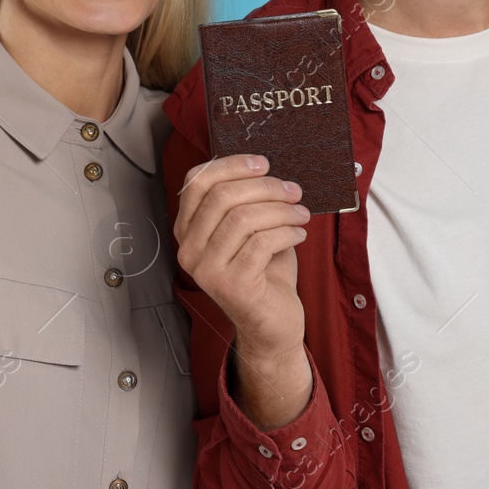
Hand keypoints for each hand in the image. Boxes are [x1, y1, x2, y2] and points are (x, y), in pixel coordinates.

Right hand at [174, 154, 313, 428]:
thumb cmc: (263, 273)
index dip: (231, 165)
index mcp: (188, 230)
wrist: (273, 324)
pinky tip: (299, 235)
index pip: (197, 182)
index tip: (263, 164)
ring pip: (243, 218)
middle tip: (293, 190)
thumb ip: (247, 200)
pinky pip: (261, 243)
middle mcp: (189, 249)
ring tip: (301, 214)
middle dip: (265, 187)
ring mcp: (207, 270)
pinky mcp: (231, 285)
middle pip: (222, 196)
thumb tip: (264, 167)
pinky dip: (287, 233)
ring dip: (281, 210)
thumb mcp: (250, 230)